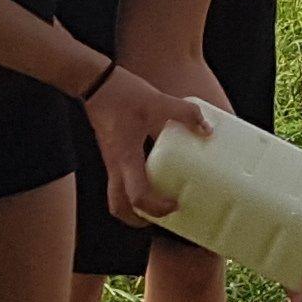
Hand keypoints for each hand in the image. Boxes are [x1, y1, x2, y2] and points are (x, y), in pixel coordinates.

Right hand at [84, 61, 214, 225]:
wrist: (94, 83)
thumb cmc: (121, 94)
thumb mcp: (157, 101)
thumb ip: (184, 114)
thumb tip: (207, 129)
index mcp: (126, 158)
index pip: (137, 196)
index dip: (156, 208)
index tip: (175, 204)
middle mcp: (116, 165)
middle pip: (119, 207)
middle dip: (139, 219)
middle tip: (162, 215)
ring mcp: (111, 161)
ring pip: (117, 197)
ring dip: (134, 206)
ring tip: (157, 201)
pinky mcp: (112, 153)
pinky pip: (120, 180)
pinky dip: (134, 187)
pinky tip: (153, 173)